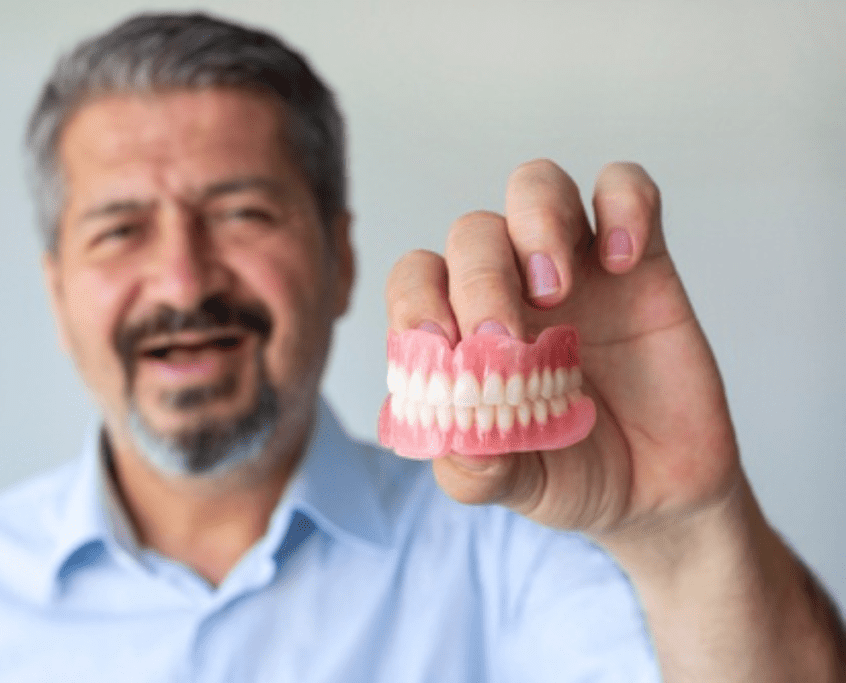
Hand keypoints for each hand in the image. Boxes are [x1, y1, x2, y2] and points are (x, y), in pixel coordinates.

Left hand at [385, 159, 741, 540]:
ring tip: (556, 289)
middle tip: (506, 338)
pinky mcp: (639, 258)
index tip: (444, 345)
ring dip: (537, 221)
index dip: (417, 300)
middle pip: (474, 233)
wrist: (659, 491)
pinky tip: (623, 261)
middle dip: (481, 279)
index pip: (416, 278)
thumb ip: (475, 468)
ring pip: (536, 186)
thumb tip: (449, 437)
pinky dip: (623, 205)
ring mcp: (574, 265)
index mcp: (463, 329)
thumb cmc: (571, 473)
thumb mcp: (514, 485)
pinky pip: (626, 187)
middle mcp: (509, 287)